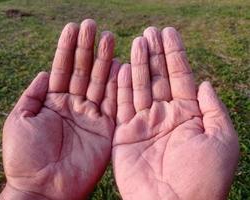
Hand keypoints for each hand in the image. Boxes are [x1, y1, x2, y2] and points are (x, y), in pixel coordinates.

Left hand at [0, 19, 119, 199]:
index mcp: (53, 102)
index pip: (62, 69)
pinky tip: (120, 65)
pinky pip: (113, 103)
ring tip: (109, 37)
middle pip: (83, 72)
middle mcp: (74, 106)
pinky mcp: (106, 129)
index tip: (73, 28)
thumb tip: (44, 73)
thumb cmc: (26, 158)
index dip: (67, 48)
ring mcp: (91, 116)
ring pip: (99, 83)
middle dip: (88, 49)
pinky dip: (117, 85)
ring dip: (104, 61)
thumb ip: (32, 95)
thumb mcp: (20, 120)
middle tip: (94, 26)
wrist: (44, 190)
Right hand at [112, 27, 238, 199]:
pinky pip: (122, 106)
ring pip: (140, 86)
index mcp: (189, 114)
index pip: (181, 76)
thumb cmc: (203, 177)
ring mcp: (144, 123)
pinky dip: (122, 87)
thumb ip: (213, 108)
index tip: (169, 32)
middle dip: (155, 54)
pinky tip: (123, 68)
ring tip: (138, 42)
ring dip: (139, 64)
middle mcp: (165, 115)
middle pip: (159, 77)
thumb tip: (205, 82)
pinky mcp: (125, 133)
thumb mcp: (222, 140)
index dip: (175, 54)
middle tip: (150, 31)